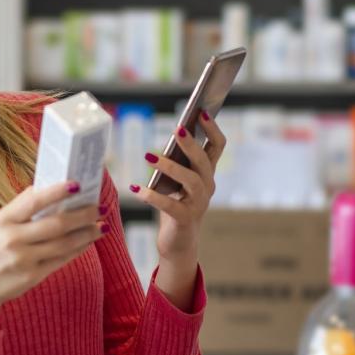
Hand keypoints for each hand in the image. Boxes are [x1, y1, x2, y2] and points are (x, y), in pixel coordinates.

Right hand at [0, 182, 106, 332]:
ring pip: (64, 243)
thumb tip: (47, 187)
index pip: (33, 201)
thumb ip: (20, 208)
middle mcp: (13, 239)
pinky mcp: (32, 277)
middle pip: (56, 224)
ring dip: (87, 233)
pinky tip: (88, 241)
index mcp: (3, 221)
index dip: (57, 192)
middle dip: (83, 215)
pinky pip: (62, 260)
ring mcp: (23, 260)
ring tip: (101, 225)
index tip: (77, 184)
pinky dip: (78, 249)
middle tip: (99, 207)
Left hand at [128, 111, 226, 267]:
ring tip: (149, 156)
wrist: (178, 243)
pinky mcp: (185, 219)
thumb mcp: (178, 181)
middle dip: (191, 144)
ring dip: (169, 166)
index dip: (212, 128)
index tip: (201, 111)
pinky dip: (152, 196)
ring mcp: (199, 204)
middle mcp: (207, 186)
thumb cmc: (175, 205)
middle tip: (176, 130)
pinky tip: (136, 189)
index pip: (218, 146)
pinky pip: (170, 205)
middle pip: (204, 161)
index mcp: (207, 173)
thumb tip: (170, 137)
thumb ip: (177, 162)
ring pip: (190, 180)